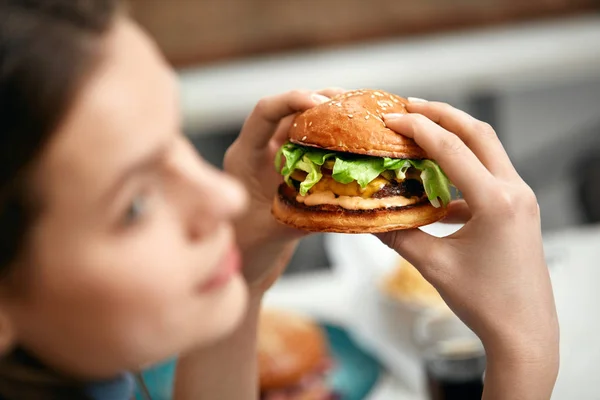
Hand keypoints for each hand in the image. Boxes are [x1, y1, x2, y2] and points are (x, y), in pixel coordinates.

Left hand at [224, 88, 344, 290]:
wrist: (249, 264)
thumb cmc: (247, 249)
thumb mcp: (272, 232)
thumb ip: (302, 215)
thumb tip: (342, 201)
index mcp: (245, 156)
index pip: (264, 113)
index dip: (290, 100)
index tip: (320, 101)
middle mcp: (262, 151)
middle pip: (290, 112)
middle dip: (322, 103)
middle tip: (354, 105)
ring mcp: (279, 159)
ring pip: (306, 126)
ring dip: (333, 120)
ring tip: (363, 119)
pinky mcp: (296, 171)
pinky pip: (318, 149)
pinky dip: (338, 145)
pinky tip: (361, 145)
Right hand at [380, 101, 558, 369]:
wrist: (524, 331)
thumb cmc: (485, 302)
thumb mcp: (434, 266)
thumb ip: (399, 235)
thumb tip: (370, 216)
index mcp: (497, 202)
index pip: (452, 149)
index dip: (418, 128)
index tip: (391, 118)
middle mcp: (515, 192)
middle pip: (479, 133)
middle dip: (442, 114)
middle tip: (410, 106)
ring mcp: (520, 199)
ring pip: (487, 149)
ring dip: (455, 136)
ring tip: (422, 130)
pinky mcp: (517, 209)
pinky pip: (488, 175)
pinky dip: (462, 169)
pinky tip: (436, 182)